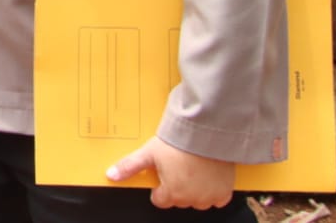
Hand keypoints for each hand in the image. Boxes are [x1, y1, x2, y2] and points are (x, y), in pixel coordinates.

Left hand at [107, 136, 235, 208]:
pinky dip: (212, 190)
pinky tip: (206, 175)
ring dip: (193, 190)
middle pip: (178, 200)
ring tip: (190, 169)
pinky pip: (217, 199)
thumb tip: (111, 175)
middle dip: (176, 187)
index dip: (159, 187)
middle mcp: (191, 199)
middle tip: (176, 167)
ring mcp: (209, 197)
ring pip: (197, 200)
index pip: (160, 200)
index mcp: (172, 194)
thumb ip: (129, 166)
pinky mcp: (224, 192)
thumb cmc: (178, 144)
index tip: (162, 174)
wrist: (207, 134)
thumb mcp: (148, 153)